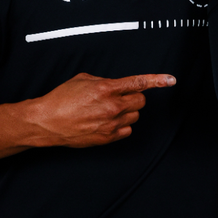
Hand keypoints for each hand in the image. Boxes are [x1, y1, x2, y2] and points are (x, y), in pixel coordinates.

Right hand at [23, 72, 175, 147]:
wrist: (47, 121)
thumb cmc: (61, 99)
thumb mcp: (83, 79)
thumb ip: (105, 81)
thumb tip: (116, 86)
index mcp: (106, 88)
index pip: (138, 83)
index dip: (157, 80)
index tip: (171, 80)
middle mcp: (111, 106)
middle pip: (140, 101)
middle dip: (134, 97)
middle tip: (120, 97)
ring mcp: (110, 124)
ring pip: (134, 116)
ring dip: (126, 111)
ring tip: (108, 110)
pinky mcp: (107, 138)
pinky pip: (127, 130)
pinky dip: (121, 125)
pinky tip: (107, 121)